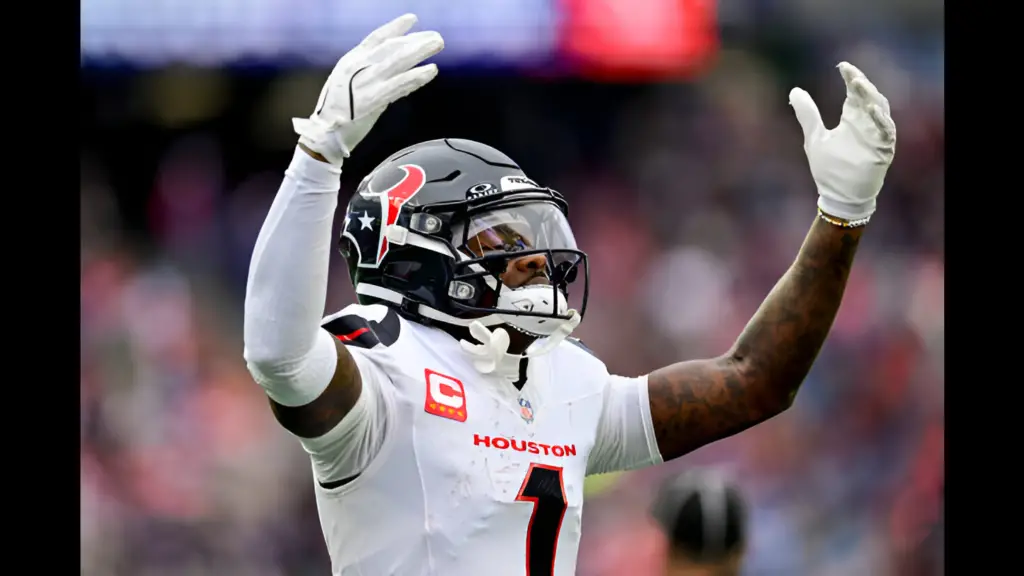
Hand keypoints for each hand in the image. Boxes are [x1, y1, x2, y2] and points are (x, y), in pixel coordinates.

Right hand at [293, 14, 443, 165]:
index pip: (375, 38)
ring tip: (438, 44)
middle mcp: (357, 67)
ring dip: (420, 52)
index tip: (412, 19)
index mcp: (350, 61)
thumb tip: (396, 72)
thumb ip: (371, 76)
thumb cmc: (338, 112)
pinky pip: (398, 85)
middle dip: (415, 40)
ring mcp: (365, 83)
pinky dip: (415, 77)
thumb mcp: (350, 84)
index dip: (394, 28)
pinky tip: (431, 70)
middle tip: (437, 36)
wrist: (323, 134)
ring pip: (397, 62)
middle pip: (391, 48)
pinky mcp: (372, 100)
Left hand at [789, 62, 895, 221]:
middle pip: (869, 96)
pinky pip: (886, 130)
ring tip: (858, 84)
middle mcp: (866, 123)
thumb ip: (807, 114)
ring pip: (880, 109)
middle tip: (850, 73)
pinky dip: (879, 119)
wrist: (838, 196)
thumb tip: (794, 90)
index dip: (851, 78)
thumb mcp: (814, 137)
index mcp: (852, 119)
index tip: (842, 66)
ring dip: (870, 96)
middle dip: (860, 83)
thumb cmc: (829, 169)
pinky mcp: (883, 149)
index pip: (854, 92)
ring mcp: (876, 135)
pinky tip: (870, 108)